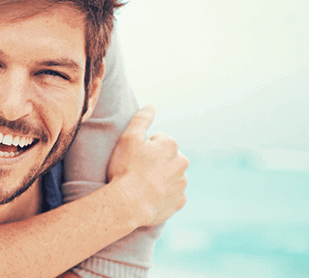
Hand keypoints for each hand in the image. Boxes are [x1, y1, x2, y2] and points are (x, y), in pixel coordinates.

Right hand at [106, 105, 188, 226]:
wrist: (129, 203)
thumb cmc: (126, 168)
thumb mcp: (129, 138)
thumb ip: (141, 119)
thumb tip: (151, 106)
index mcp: (172, 145)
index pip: (159, 140)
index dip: (144, 147)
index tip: (134, 157)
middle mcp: (182, 162)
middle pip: (168, 158)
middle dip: (157, 162)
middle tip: (138, 170)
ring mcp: (182, 183)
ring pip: (172, 176)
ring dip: (161, 178)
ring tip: (143, 185)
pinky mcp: (180, 201)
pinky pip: (174, 195)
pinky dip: (165, 194)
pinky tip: (150, 196)